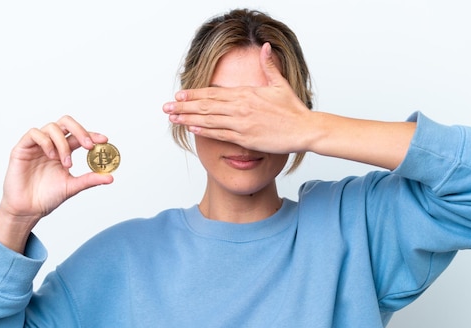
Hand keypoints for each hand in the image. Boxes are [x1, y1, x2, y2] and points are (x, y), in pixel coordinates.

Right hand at [0, 115, 112, 251]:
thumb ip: (89, 180)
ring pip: (52, 127)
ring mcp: (37, 145)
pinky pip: (34, 133)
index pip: (79, 136)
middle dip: (80, 130)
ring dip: (63, 143)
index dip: (92, 134)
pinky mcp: (22, 148)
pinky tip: (51, 156)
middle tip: (89, 145)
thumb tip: (110, 177)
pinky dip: (46, 141)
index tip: (104, 140)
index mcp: (64, 151)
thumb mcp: (72, 187)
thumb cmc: (47, 197)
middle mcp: (51, 144)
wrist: (27, 209)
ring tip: (66, 163)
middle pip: (66, 123)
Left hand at [163, 42, 314, 153]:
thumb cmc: (293, 109)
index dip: (194, 94)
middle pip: (205, 106)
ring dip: (188, 119)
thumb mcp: (279, 84)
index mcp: (246, 93)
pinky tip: (192, 128)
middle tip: (166, 108)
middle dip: (183, 107)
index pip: (213, 93)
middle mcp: (240, 107)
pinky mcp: (245, 138)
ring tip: (173, 119)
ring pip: (208, 120)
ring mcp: (241, 123)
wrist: (304, 129)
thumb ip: (268, 66)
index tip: (179, 95)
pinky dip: (204, 131)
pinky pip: (220, 134)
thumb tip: (265, 46)